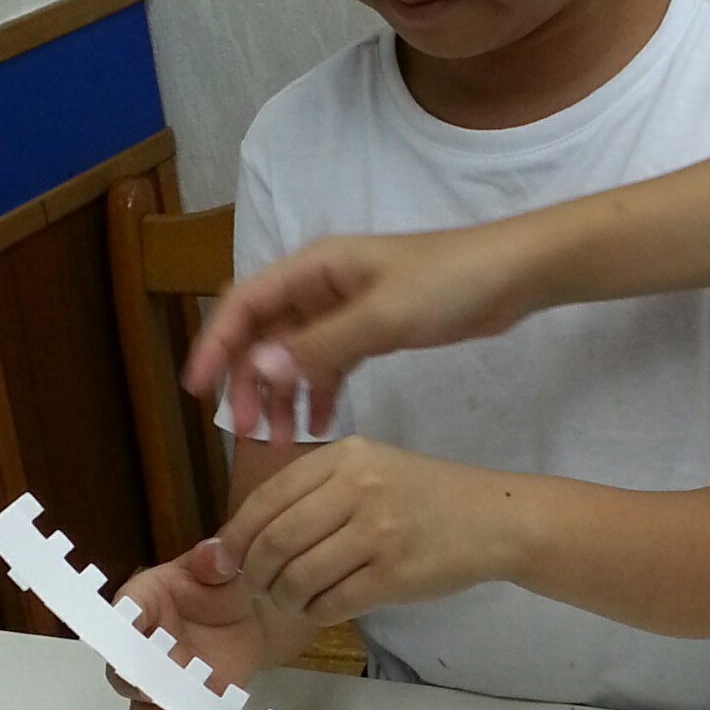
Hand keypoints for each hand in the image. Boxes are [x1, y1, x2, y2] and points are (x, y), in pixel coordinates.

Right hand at [109, 541, 275, 709]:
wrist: (248, 615)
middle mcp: (140, 648)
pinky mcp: (186, 707)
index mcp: (140, 603)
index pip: (120, 616)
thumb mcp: (221, 566)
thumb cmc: (219, 585)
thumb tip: (215, 554)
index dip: (122, 630)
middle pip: (124, 673)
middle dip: (139, 686)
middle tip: (159, 693)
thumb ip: (215, 561)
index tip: (133, 641)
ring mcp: (162, 682)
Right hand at [183, 225, 544, 446]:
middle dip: (247, 381)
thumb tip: (259, 370)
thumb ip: (321, 345)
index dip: (215, 344)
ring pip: (293, 354)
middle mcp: (320, 285)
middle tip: (244, 431)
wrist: (512, 275)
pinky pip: (329, 364)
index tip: (197, 389)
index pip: (244, 304)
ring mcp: (345, 308)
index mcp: (314, 268)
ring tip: (277, 441)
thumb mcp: (383, 317)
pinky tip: (317, 428)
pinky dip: (318, 394)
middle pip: (263, 333)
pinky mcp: (371, 329)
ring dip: (281, 394)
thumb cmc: (449, 283)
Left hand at [221, 438, 519, 622]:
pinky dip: (314, 612)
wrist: (493, 519)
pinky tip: (321, 607)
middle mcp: (358, 489)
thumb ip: (313, 490)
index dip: (236, 535)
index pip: (267, 498)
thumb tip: (242, 533)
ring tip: (291, 599)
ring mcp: (377, 533)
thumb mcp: (370, 467)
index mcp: (345, 457)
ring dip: (283, 598)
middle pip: (275, 541)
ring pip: (297, 577)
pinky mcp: (394, 575)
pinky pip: (330, 602)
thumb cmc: (424, 496)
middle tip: (259, 586)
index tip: (227, 558)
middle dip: (255, 573)